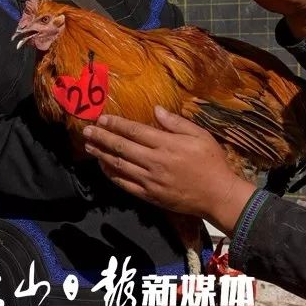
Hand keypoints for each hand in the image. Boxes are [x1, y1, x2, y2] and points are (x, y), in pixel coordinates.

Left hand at [82, 107, 256, 233]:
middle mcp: (154, 161)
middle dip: (101, 137)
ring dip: (101, 155)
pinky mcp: (149, 195)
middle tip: (87, 130)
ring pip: (119, 165)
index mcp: (166, 144)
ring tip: (89, 146)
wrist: (218, 196)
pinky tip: (103, 167)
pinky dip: (111, 175)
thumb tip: (156, 109)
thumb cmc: (211, 163)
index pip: (134, 131)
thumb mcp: (200, 136)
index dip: (115, 124)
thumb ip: (176, 122)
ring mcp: (150, 180)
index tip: (102, 118)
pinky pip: (124, 184)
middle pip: (121, 147)